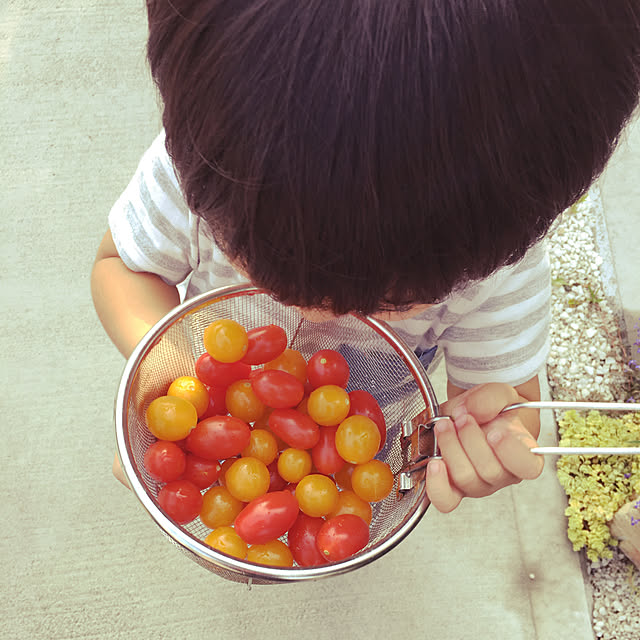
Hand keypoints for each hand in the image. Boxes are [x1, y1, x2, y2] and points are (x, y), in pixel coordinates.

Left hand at [425, 383, 543, 512]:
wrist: (473, 415)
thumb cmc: (492, 411)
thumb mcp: (499, 394)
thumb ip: (491, 398)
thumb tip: (475, 410)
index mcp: (523, 455)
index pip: (527, 466)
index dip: (510, 452)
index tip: (495, 432)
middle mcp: (502, 475)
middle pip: (489, 470)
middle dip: (471, 438)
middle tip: (463, 417)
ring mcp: (477, 484)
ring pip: (465, 478)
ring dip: (451, 448)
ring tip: (445, 425)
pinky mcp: (454, 487)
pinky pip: (446, 499)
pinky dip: (437, 483)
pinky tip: (435, 463)